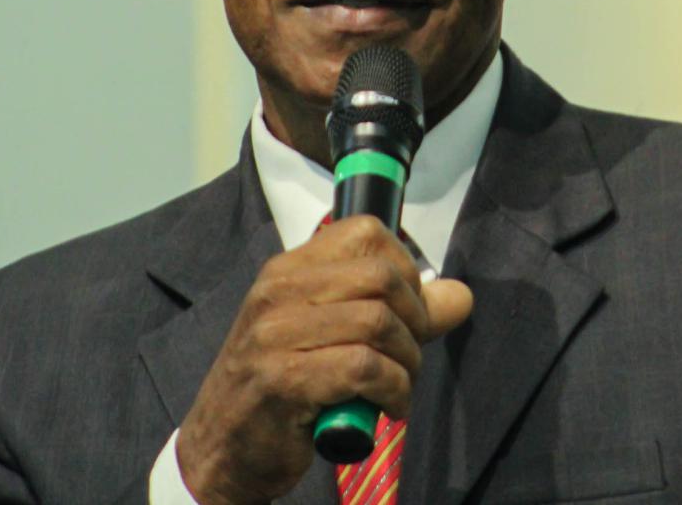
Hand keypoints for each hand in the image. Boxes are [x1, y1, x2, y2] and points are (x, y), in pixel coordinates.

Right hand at [175, 215, 473, 504]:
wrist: (221, 450)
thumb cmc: (282, 389)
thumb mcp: (334, 338)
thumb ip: (399, 314)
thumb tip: (460, 296)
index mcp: (288, 269)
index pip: (366, 231)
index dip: (405, 268)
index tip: (407, 310)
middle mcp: (278, 291)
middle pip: (382, 276)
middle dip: (415, 319)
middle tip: (409, 356)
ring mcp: (275, 334)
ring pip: (378, 322)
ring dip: (407, 362)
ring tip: (398, 386)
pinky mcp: (283, 380)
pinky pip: (365, 368)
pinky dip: (394, 390)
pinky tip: (388, 408)